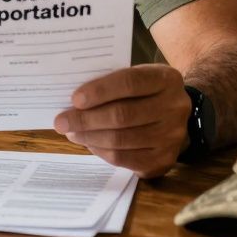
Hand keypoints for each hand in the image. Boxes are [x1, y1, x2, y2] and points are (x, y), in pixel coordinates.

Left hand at [53, 64, 191, 178]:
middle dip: (86, 119)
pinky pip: (124, 159)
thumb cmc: (145, 92)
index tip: (75, 99)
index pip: (130, 82)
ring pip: (121, 140)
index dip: (100, 91)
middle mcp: (175, 107)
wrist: (175, 114)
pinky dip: (100, 151)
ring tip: (70, 132)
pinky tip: (88, 143)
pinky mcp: (164, 160)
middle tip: (61, 121)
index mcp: (166, 79)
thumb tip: (73, 101)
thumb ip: (112, 83)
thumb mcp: (137, 77)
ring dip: (89, 137)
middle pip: (123, 115)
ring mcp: (172, 137)